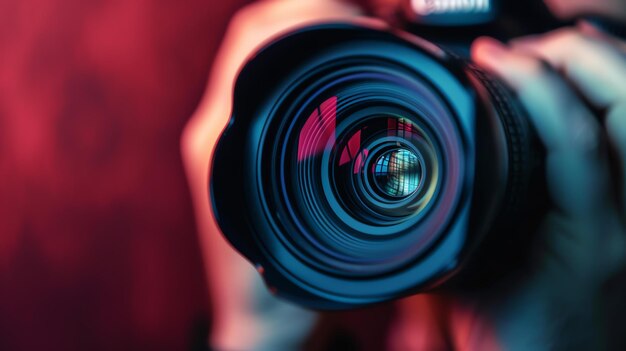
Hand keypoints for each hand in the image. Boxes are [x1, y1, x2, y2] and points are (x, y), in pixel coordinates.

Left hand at [180, 1, 363, 349]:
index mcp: (227, 143)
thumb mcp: (315, 240)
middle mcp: (213, 128)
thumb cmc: (282, 291)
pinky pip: (254, 78)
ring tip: (345, 27)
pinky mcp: (223, 143)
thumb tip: (362, 143)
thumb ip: (335, 194)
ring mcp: (216, 133)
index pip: (260, 42)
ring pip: (252, 51)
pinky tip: (322, 67)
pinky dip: (290, 57)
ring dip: (297, 28)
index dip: (309, 13)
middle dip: (305, 11)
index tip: (355, 11)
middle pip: (253, 34)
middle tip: (357, 14)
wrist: (254, 316)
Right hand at [467, 24, 625, 350]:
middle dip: (578, 56)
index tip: (490, 60)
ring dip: (601, 65)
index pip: (577, 139)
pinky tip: (579, 83)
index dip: (534, 84)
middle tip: (522, 48)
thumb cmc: (520, 342)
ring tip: (549, 51)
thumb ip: (447, 230)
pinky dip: (609, 94)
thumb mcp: (468, 284)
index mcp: (590, 240)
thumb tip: (414, 181)